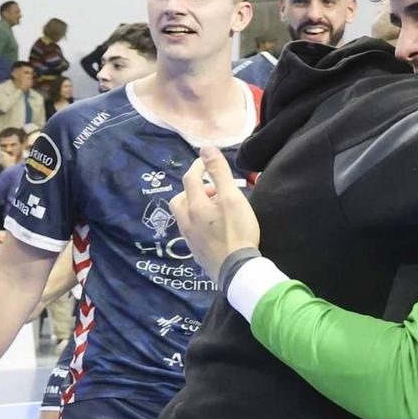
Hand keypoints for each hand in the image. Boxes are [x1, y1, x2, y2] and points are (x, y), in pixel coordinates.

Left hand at [169, 145, 259, 279]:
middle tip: (213, 191)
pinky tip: (213, 228)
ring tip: (214, 209)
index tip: (208, 162)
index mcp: (194, 206)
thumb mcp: (232, 198)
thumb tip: (205, 148)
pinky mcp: (196, 252)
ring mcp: (190, 239)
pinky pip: (191, 231)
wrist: (236, 270)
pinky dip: (198, 222)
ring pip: (184, 216)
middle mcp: (186, 221)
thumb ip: (219, 172)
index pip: (191, 179)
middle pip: (180, 199)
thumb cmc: (237, 231)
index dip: (198, 167)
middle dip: (193, 190)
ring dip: (194, 207)